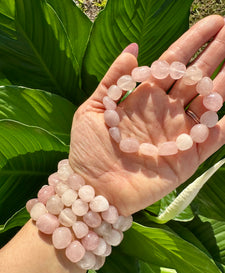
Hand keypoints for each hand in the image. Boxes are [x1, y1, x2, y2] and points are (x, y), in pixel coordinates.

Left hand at [69, 15, 224, 215]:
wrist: (93, 188)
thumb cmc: (88, 150)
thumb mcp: (92, 109)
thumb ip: (113, 80)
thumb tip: (133, 48)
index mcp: (144, 98)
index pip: (172, 64)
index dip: (192, 44)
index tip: (213, 24)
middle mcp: (165, 113)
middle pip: (194, 79)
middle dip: (214, 56)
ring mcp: (177, 135)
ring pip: (208, 104)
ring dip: (224, 83)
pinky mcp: (186, 159)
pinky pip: (213, 139)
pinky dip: (224, 125)